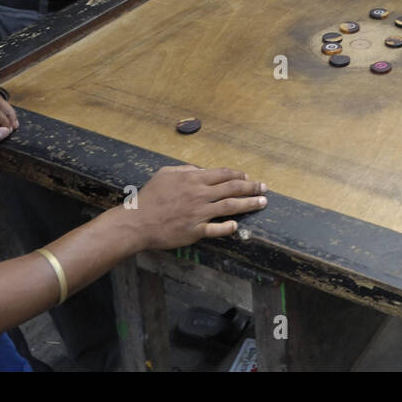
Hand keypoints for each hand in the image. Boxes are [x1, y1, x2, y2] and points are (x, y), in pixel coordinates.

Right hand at [132, 165, 266, 247]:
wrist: (136, 221)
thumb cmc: (149, 197)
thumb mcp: (165, 173)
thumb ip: (186, 170)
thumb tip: (201, 170)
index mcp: (193, 180)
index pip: (223, 174)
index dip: (239, 175)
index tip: (248, 178)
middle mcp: (199, 195)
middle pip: (232, 188)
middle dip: (251, 187)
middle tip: (264, 188)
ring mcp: (198, 213)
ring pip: (230, 206)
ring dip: (249, 204)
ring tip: (262, 202)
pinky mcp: (194, 231)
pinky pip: (215, 229)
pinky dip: (227, 227)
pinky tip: (237, 225)